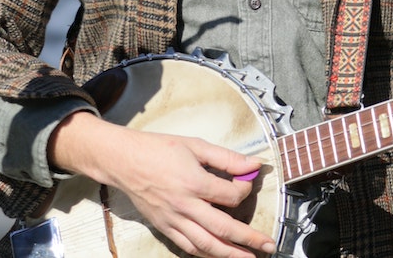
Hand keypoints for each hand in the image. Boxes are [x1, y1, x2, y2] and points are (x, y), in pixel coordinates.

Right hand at [49, 111, 276, 257]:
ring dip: (229, 254)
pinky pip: (187, 246)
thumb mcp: (196, 146)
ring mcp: (173, 220)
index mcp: (194, 183)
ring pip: (205, 244)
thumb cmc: (159, 149)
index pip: (230, 196)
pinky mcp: (164, 227)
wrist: (124, 160)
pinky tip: (218, 255)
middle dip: (248, 239)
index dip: (245, 192)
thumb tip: (254, 165)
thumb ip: (227, 158)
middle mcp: (185, 206)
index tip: (248, 185)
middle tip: (269, 246)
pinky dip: (205, 253)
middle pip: (222, 229)